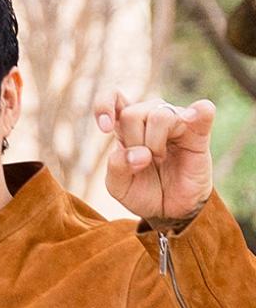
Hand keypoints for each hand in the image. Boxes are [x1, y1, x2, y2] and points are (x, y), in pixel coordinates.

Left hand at [94, 92, 215, 227]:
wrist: (169, 210)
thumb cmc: (142, 193)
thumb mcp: (118, 186)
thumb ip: (117, 167)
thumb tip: (140, 153)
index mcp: (125, 128)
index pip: (113, 98)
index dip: (105, 105)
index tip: (105, 128)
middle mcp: (150, 118)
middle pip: (132, 113)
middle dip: (133, 142)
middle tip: (142, 162)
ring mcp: (176, 123)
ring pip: (159, 115)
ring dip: (154, 144)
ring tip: (160, 158)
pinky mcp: (198, 132)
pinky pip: (202, 111)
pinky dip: (197, 112)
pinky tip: (189, 120)